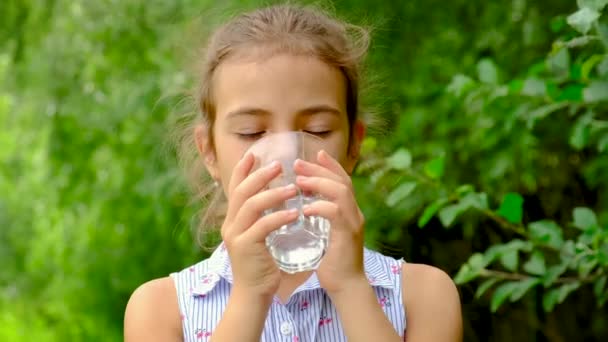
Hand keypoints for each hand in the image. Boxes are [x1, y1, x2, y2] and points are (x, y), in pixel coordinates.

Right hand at [221, 153, 298, 298]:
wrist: (253, 294)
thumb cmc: (261, 264)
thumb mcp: (259, 236)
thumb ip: (262, 217)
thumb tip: (278, 196)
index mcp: (233, 220)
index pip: (234, 188)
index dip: (243, 170)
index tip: (254, 153)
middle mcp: (230, 224)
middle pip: (242, 191)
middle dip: (260, 175)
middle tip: (279, 165)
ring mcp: (236, 236)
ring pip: (251, 205)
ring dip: (273, 194)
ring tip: (293, 189)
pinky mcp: (245, 248)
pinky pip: (262, 226)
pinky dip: (279, 217)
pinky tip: (294, 214)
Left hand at [294, 150, 367, 293]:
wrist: (346, 286)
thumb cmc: (331, 262)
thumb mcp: (324, 234)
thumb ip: (319, 219)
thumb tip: (302, 205)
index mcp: (349, 211)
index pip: (342, 180)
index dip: (330, 165)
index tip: (315, 154)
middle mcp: (355, 213)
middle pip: (341, 181)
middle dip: (319, 169)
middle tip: (298, 163)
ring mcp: (353, 223)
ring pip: (341, 192)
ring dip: (319, 183)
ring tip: (299, 180)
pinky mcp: (348, 235)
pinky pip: (336, 213)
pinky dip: (320, 207)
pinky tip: (305, 208)